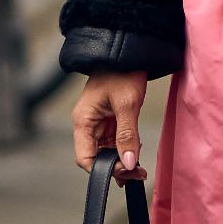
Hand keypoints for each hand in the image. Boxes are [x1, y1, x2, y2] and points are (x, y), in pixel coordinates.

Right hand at [72, 70, 150, 187]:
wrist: (130, 50)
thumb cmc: (123, 71)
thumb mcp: (127, 103)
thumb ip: (127, 135)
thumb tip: (127, 164)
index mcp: (83, 120)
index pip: (85, 158)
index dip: (103, 170)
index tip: (124, 172)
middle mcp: (88, 123)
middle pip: (96, 157)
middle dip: (115, 167)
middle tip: (137, 172)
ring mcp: (98, 121)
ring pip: (106, 150)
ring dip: (121, 159)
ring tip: (139, 167)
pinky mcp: (109, 118)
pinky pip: (114, 140)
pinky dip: (124, 148)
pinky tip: (136, 151)